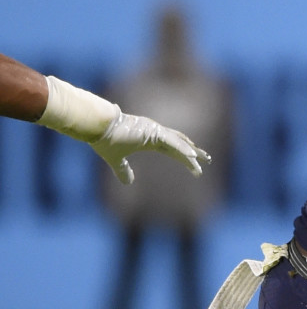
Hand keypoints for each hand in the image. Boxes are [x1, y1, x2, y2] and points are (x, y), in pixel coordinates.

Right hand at [91, 111, 211, 183]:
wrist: (96, 125)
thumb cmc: (104, 139)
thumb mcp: (115, 159)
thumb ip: (123, 170)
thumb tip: (128, 183)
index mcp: (148, 139)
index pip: (171, 149)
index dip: (183, 157)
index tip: (194, 163)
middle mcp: (155, 133)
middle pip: (179, 145)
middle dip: (193, 153)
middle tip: (207, 160)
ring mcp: (154, 131)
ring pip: (178, 143)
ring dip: (192, 152)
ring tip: (205, 159)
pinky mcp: (151, 131)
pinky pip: (171, 141)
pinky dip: (182, 148)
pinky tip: (193, 155)